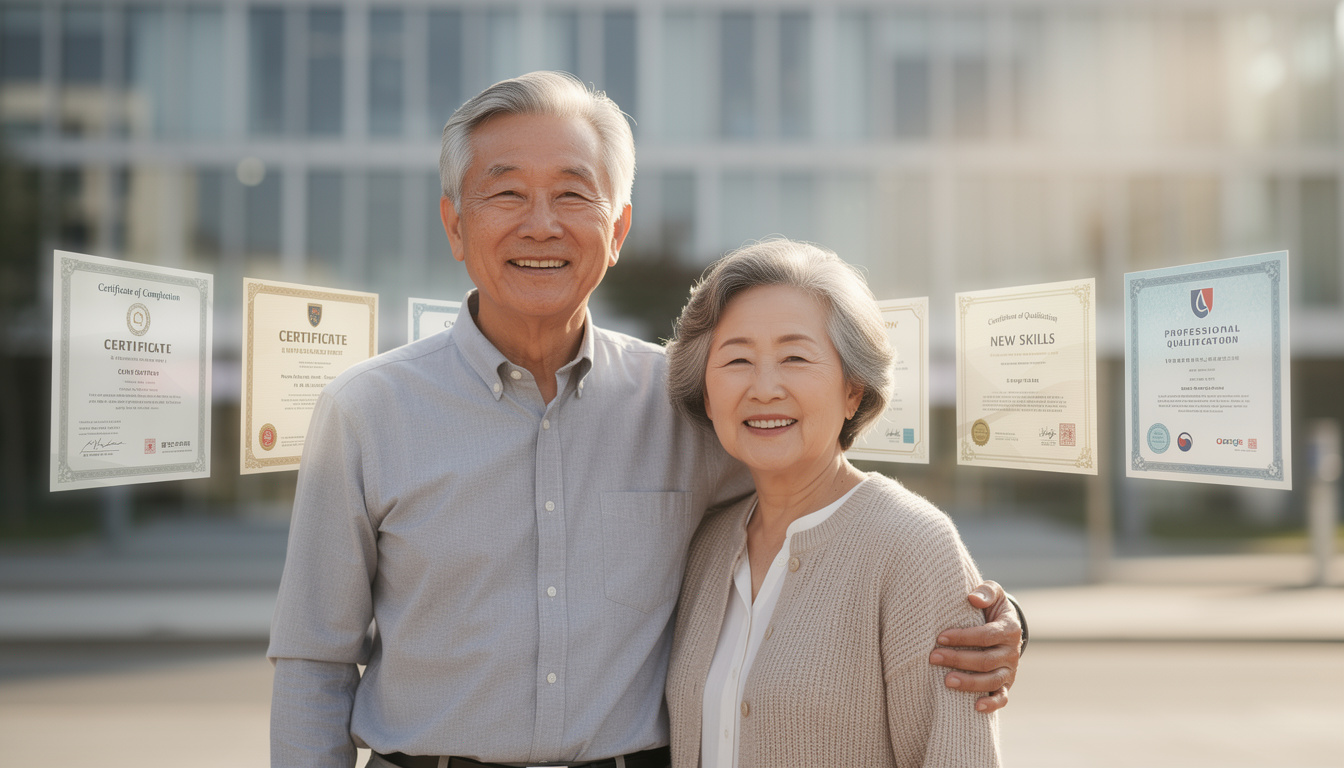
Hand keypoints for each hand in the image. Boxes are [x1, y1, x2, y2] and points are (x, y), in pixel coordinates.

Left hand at [929, 580, 1021, 712]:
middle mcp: (1012, 652)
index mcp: (1009, 629)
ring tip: (946, 681)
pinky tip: (976, 706)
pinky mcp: (1006, 684)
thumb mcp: (993, 593)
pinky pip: (1002, 697)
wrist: (1003, 626)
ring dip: (969, 683)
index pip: (986, 635)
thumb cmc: (991, 608)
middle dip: (958, 659)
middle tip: (933, 657)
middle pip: (985, 660)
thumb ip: (985, 592)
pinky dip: (991, 704)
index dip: (963, 637)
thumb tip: (972, 598)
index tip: (940, 637)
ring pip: (991, 680)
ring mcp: (1010, 670)